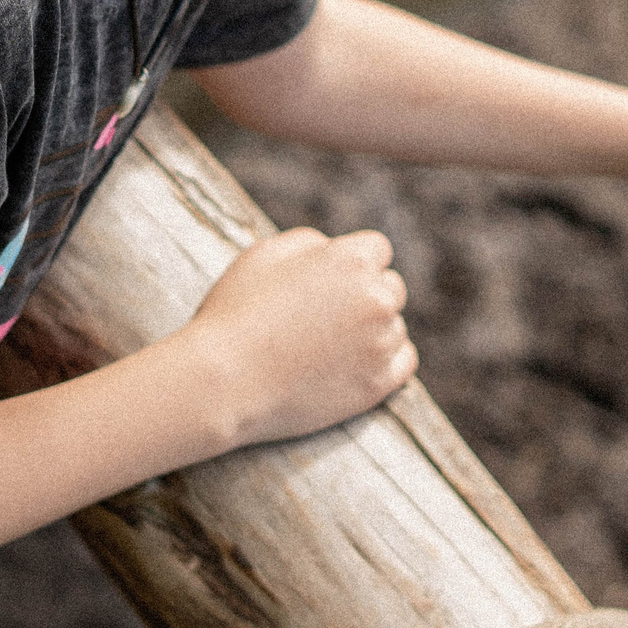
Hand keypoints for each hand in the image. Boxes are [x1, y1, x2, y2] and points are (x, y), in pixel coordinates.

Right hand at [177, 227, 417, 449]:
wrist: (223, 381)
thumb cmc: (236, 312)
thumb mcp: (265, 253)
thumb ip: (311, 242)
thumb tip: (334, 249)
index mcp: (353, 260)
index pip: (377, 250)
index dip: (352, 264)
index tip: (330, 283)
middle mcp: (377, 298)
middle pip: (391, 288)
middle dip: (365, 296)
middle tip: (326, 317)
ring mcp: (380, 344)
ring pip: (395, 326)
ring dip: (374, 331)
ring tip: (327, 346)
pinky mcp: (378, 385)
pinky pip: (404, 362)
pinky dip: (387, 361)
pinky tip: (357, 363)